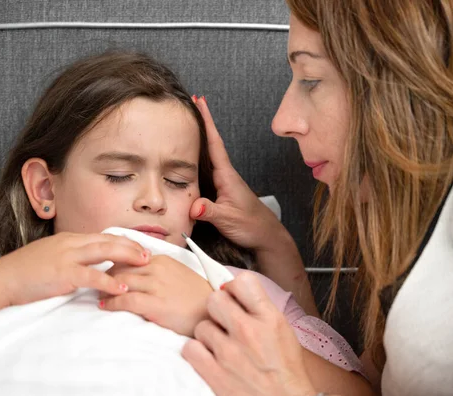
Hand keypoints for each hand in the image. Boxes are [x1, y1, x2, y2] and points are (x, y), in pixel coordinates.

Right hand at [0, 232, 149, 305]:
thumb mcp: (52, 257)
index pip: (103, 237)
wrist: (2, 279)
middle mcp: (71, 243)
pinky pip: (91, 276)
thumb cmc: (26, 272)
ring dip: (127, 256)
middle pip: (108, 240)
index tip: (140, 247)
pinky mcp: (63, 273)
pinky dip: (109, 281)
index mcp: (70, 240)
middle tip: (150, 254)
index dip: (124, 241)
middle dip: (131, 246)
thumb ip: (72, 258)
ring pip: (104, 252)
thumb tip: (89, 265)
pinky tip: (123, 288)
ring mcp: (67, 256)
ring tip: (145, 264)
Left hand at [99, 255, 212, 336]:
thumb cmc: (195, 296)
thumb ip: (158, 269)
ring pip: (121, 282)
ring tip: (97, 294)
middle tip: (96, 283)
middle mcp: (157, 268)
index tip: (105, 271)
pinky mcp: (155, 303)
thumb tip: (139, 270)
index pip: (129, 256)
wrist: (211, 311)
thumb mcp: (177, 273)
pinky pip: (126, 300)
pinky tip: (104, 305)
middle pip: (121, 267)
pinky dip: (111, 302)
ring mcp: (156, 286)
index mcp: (162, 259)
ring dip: (105, 288)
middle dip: (106, 275)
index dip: (114, 264)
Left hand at [181, 271, 316, 395]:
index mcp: (269, 318)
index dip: (235, 288)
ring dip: (209, 335)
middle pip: (215, 299)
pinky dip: (197, 353)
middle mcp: (248, 331)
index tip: (234, 297)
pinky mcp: (214, 373)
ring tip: (222, 346)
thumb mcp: (282, 330)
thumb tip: (236, 291)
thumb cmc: (285, 371)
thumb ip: (260, 308)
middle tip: (225, 321)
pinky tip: (210, 358)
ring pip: (201, 325)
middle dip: (218, 309)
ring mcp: (229, 352)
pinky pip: (190, 348)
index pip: (242, 281)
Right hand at [190, 97, 288, 250]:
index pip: (215, 143)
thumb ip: (211, 212)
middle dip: (201, 123)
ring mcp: (224, 182)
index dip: (207, 122)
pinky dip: (198, 159)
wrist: (266, 236)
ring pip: (208, 156)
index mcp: (227, 175)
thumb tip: (194, 205)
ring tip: (186, 123)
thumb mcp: (228, 219)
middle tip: (190, 102)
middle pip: (210, 143)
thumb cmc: (251, 226)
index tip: (200, 101)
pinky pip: (207, 170)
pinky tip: (190, 158)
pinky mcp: (221, 191)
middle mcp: (225, 174)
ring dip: (199, 139)